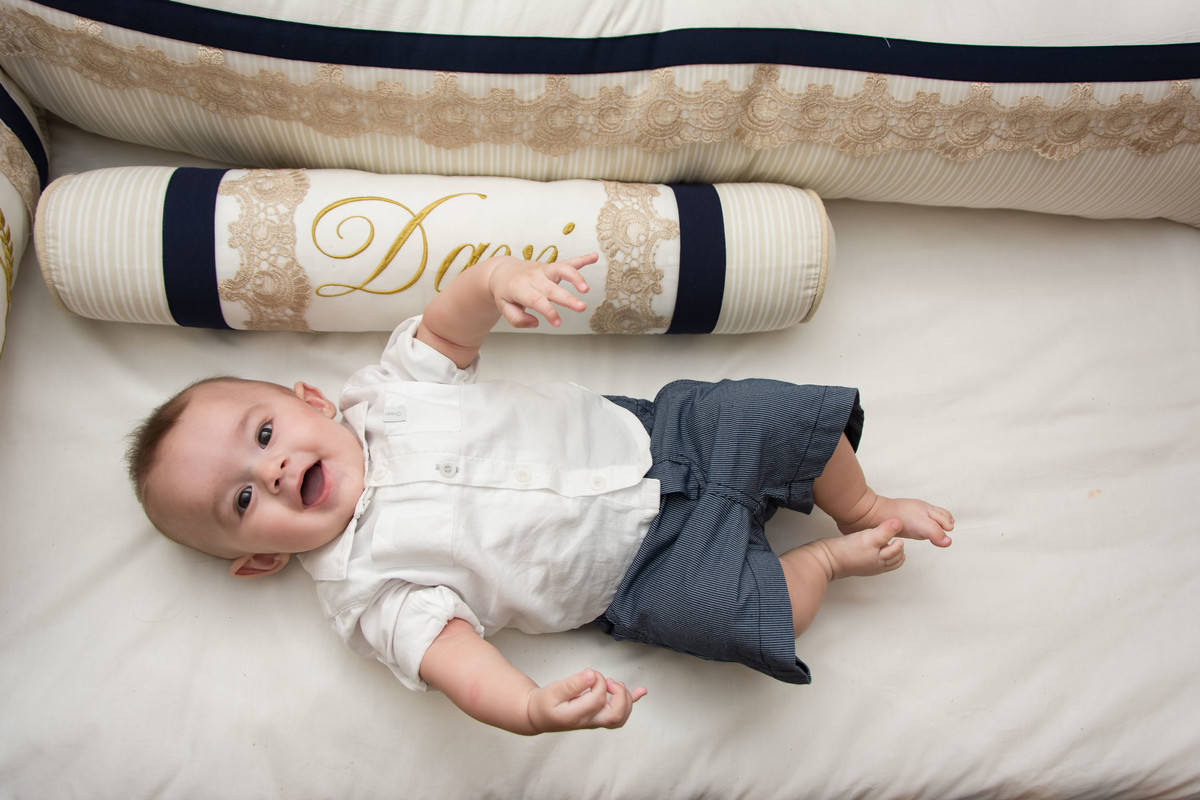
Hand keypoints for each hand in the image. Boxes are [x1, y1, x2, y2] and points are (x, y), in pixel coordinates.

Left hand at [487, 252, 595, 328]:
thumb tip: (536, 322)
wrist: (502, 271)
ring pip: (561, 270)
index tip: (558, 323)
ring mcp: (544, 270)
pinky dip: (582, 259)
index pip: (537, 301)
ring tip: (586, 288)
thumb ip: (517, 319)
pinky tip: (594, 257)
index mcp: (521, 288)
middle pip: (552, 288)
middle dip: (568, 298)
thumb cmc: (506, 292)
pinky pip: (568, 262)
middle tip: (582, 307)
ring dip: (576, 277)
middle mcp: (534, 277)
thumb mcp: (504, 308)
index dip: (548, 312)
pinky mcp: (552, 267)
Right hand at [526, 668, 646, 731]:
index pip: (597, 699)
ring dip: (625, 698)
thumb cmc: (545, 704)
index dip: (597, 682)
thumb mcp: (553, 691)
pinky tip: (642, 691)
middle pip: (616, 715)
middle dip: (618, 695)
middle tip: (607, 681)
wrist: (539, 715)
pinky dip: (632, 700)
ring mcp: (595, 721)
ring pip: (620, 717)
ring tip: (615, 684)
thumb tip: (591, 675)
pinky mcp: (598, 716)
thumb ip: (573, 683)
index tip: (589, 673)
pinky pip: (619, 713)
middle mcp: (589, 721)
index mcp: (577, 716)